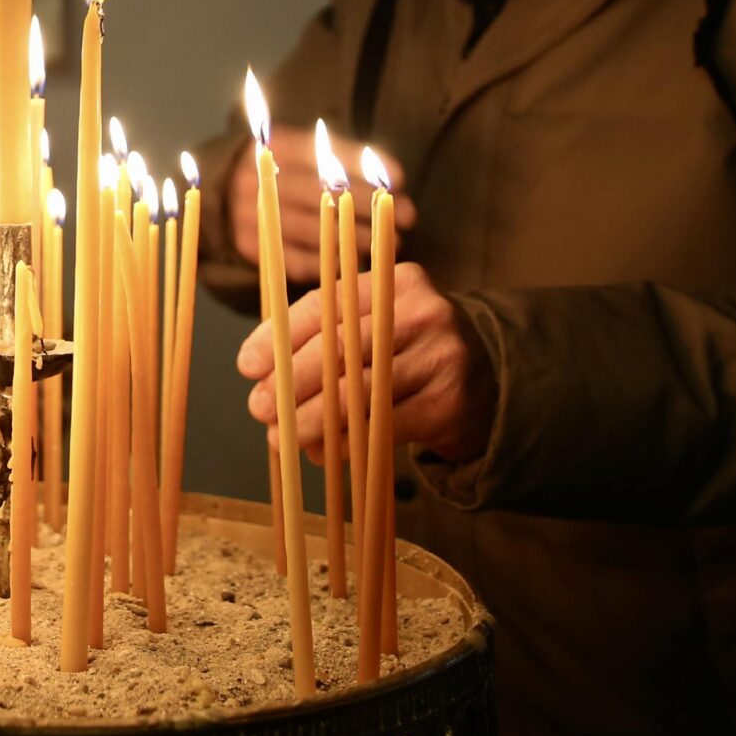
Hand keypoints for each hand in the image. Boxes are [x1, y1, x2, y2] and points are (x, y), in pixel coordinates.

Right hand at [222, 125, 417, 283]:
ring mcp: (250, 214)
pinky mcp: (248, 246)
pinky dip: (329, 262)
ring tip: (392, 243)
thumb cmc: (280, 171)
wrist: (217, 196)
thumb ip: (339, 157)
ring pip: (313, 229)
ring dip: (356, 238)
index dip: (364, 166)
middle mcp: (259, 179)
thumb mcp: (300, 150)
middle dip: (369, 205)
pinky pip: (295, 259)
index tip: (400, 179)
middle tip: (410, 217)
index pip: (325, 153)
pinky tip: (358, 262)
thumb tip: (393, 175)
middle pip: (322, 193)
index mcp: (275, 148)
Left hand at [234, 262, 495, 463]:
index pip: (326, 303)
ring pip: (359, 391)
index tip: (247, 365)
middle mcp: (422, 311)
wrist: (488, 382)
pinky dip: (346, 443)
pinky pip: (383, 427)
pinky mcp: (449, 403)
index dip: (279, 336)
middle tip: (258, 408)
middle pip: (340, 346)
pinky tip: (324, 453)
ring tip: (282, 438)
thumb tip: (264, 377)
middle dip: (290, 381)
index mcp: (394, 281)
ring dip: (312, 419)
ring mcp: (441, 356)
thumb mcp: (375, 327)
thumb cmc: (409, 351)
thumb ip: (325, 340)